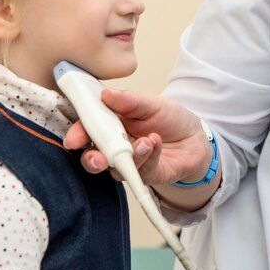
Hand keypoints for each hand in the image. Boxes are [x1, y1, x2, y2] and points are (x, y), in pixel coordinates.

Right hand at [64, 88, 213, 187]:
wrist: (195, 138)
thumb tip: (106, 94)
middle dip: (92, 159)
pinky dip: (147, 155)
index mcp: (110, 125)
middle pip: (93, 157)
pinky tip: (154, 142)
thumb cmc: (169, 119)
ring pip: (115, 168)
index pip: (87, 130)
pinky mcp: (146, 174)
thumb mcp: (151, 103)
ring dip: (127, 156)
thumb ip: (129, 100)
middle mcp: (115, 146)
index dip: (77, 135)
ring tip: (144, 141)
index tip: (74, 139)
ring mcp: (129, 162)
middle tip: (98, 158)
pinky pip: (141, 170)